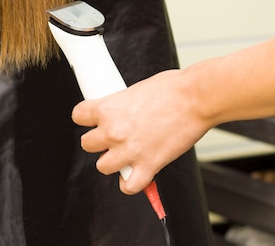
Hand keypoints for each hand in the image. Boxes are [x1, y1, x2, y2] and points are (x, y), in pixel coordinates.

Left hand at [71, 69, 210, 194]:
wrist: (196, 99)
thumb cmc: (173, 89)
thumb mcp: (137, 89)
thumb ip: (123, 103)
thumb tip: (121, 108)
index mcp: (108, 108)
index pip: (78, 116)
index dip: (85, 118)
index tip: (91, 120)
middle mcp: (114, 131)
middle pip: (87, 144)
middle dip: (98, 141)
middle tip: (111, 137)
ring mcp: (129, 150)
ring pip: (102, 166)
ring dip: (111, 162)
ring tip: (123, 155)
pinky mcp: (148, 165)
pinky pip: (128, 186)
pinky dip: (130, 184)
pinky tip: (135, 174)